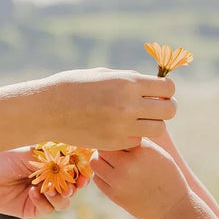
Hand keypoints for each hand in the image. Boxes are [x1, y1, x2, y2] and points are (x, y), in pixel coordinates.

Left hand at [0, 148, 89, 218]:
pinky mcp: (32, 208)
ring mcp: (42, 193)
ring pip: (64, 201)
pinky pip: (47, 209)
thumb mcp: (30, 152)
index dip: (82, 170)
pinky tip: (33, 193)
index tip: (85, 173)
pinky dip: (44, 202)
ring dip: (61, 196)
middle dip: (76, 186)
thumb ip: (52, 157)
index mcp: (51, 160)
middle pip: (73, 186)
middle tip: (75, 185)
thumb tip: (74, 159)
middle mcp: (49, 177)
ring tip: (52, 190)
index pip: (74, 166)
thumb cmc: (3, 155)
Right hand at [44, 69, 176, 150]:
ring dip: (153, 123)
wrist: (48, 109)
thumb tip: (152, 84)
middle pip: (170, 110)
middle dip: (166, 107)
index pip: (168, 88)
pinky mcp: (114, 143)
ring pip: (159, 129)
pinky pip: (139, 140)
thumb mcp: (105, 74)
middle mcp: (129, 105)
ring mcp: (122, 126)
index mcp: (128, 82)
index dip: (166, 90)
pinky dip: (135, 135)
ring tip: (139, 119)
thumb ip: (130, 80)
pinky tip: (121, 129)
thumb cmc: (75, 86)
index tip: (158, 92)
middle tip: (154, 107)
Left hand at [93, 139, 189, 218]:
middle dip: (107, 146)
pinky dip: (101, 174)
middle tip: (114, 150)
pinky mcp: (114, 195)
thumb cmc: (167, 176)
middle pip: (103, 146)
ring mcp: (119, 181)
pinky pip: (97, 178)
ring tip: (112, 161)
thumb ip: (138, 142)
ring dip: (101, 159)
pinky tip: (113, 174)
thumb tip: (117, 128)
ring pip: (95, 162)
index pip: (118, 133)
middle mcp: (128, 165)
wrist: (172, 207)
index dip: (118, 135)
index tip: (121, 138)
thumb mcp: (157, 153)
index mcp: (142, 151)